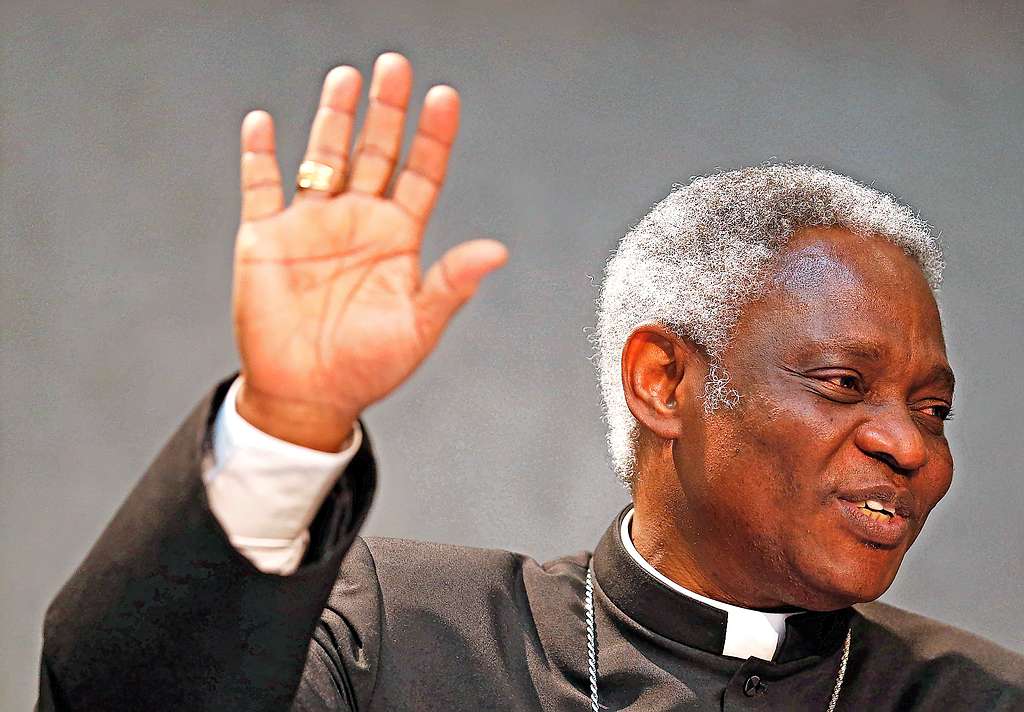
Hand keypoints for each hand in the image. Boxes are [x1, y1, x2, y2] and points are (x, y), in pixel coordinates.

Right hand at [232, 53, 507, 450]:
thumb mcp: (418, 326)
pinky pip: (261, 186)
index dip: (433, 136)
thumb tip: (496, 251)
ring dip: (334, 118)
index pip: (421, 174)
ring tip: (347, 78)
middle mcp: (357, 222)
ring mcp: (311, 224)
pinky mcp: (265, 238)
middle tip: (396, 66)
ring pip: (324, 157)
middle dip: (386, 110)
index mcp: (398, 238)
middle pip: (375, 152)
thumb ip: (452, 284)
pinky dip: (260, 155)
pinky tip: (265, 124)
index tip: (444, 97)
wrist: (307, 395)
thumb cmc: (367, 367)